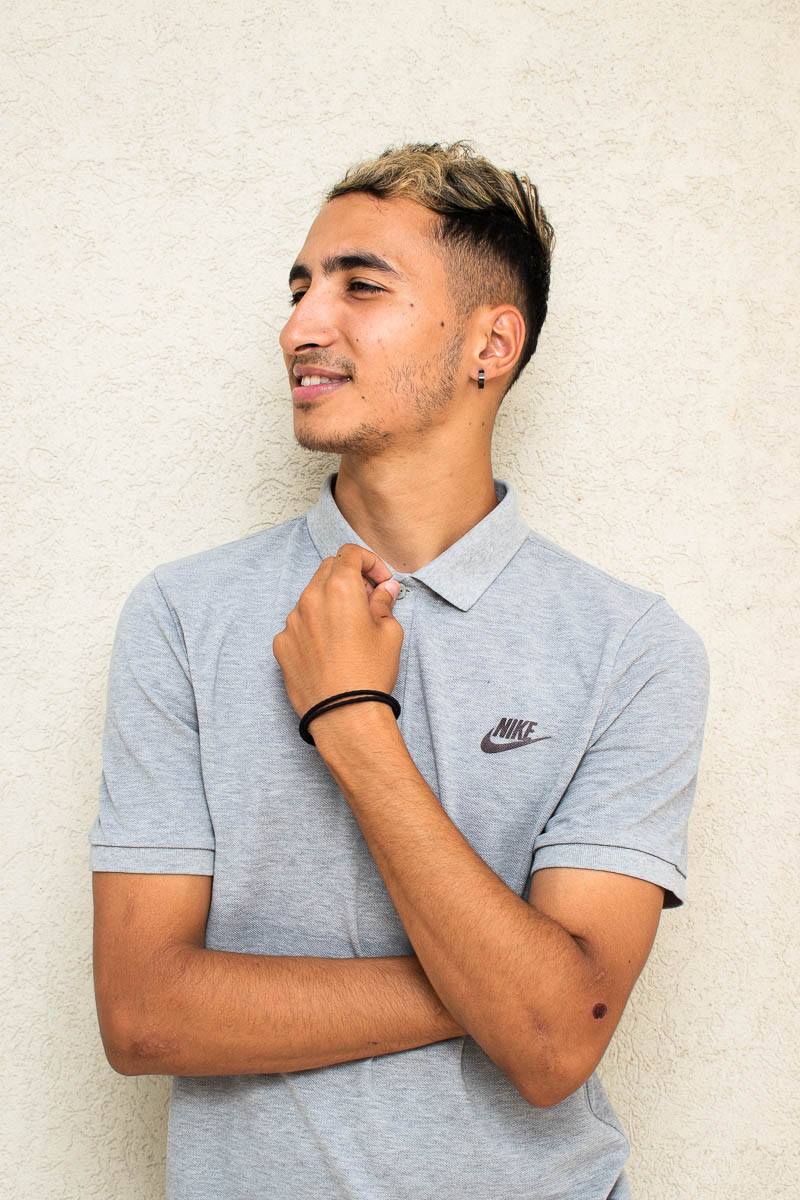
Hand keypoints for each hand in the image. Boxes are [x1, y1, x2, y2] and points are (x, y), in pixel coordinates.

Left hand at [273, 543, 403, 717]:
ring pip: (310, 597)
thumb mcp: (389, 632)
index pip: (349, 553)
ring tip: (348, 628)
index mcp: (340, 589)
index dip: (369, 562)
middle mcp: (310, 599)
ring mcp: (291, 622)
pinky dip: (313, 627)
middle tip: (367, 600)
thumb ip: (384, 602)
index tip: (380, 580)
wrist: (344, 715)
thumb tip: (385, 589)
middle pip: (327, 569)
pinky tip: (329, 649)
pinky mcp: (281, 644)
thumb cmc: (370, 673)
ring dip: (329, 602)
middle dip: (349, 577)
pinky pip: (297, 624)